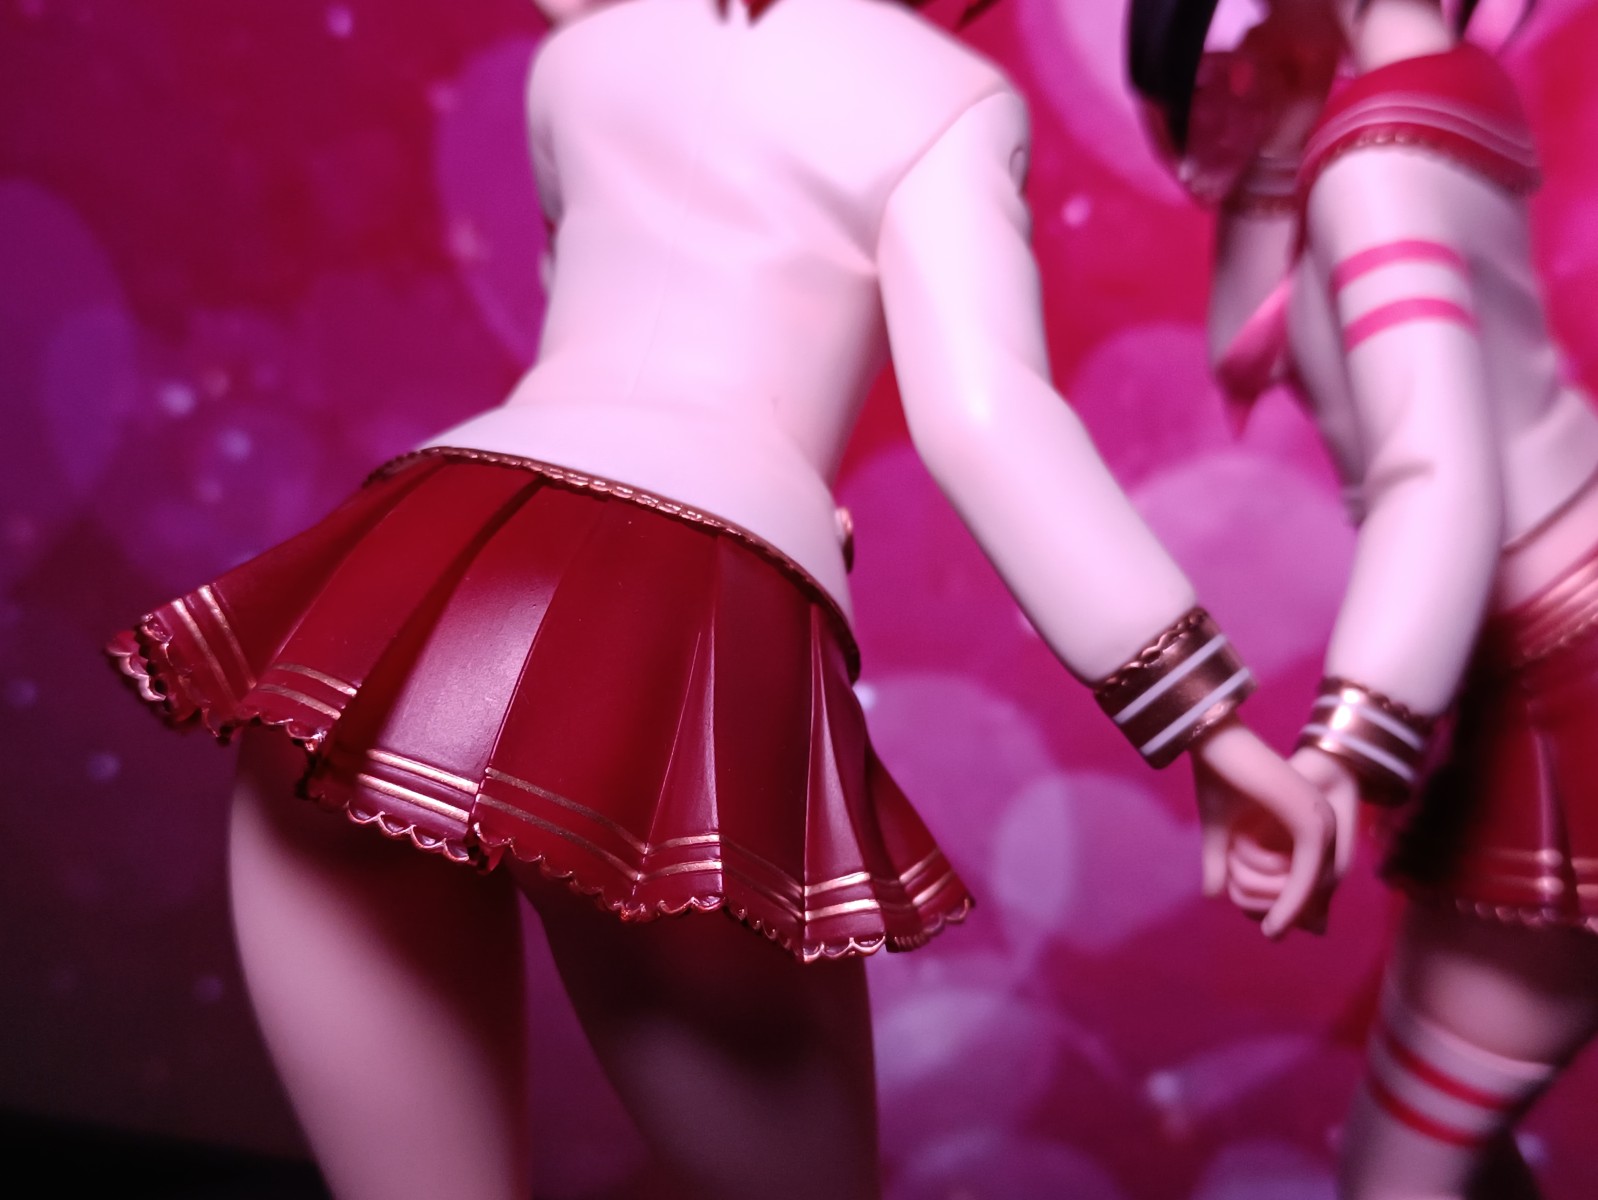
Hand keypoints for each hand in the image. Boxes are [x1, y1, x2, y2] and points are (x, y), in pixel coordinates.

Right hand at [1191, 716, 1335, 938]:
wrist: (1214, 742)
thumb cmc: (1216, 779)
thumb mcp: (1219, 833)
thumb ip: (1221, 863)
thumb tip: (1215, 896)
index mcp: (1306, 822)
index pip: (1309, 878)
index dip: (1290, 907)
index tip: (1268, 928)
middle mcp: (1321, 823)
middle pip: (1318, 887)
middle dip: (1294, 914)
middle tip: (1271, 934)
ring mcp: (1320, 821)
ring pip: (1315, 886)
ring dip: (1291, 913)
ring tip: (1272, 932)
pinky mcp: (1311, 822)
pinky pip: (1307, 876)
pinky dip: (1292, 903)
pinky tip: (1275, 924)